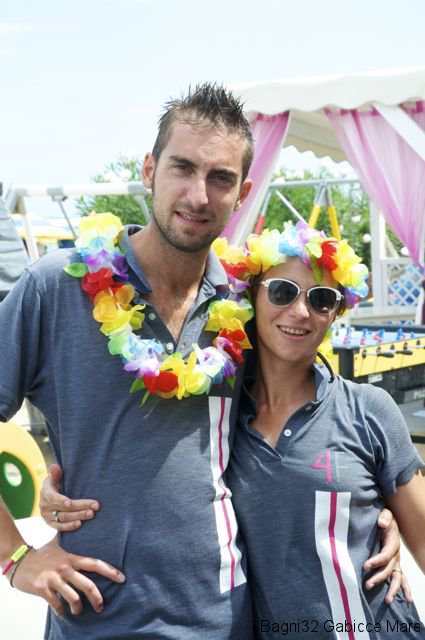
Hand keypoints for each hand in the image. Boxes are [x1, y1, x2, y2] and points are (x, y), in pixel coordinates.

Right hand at [11, 538, 125, 615]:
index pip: (95, 564)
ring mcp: (54, 579)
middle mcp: (65, 568)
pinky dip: (61, 610)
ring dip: (78, 608)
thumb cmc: (42, 554)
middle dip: (97, 598)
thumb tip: (84, 529)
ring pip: (73, 597)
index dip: (110, 571)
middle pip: (87, 585)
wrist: (20, 560)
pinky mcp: (43, 589)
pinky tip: (62, 611)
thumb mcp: (59, 546)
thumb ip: (73, 544)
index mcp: (72, 558)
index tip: (122, 578)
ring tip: (78, 611)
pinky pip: (56, 604)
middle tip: (101, 607)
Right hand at [39, 464, 100, 531]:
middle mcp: (45, 505)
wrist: (49, 495)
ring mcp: (48, 516)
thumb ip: (55, 473)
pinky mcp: (52, 524)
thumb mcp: (54, 476)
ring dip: (78, 516)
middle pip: (63, 508)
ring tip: (91, 514)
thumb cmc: (55, 483)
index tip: (70, 503)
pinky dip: (69, 526)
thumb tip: (54, 466)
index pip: (52, 497)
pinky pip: (60, 527)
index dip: (60, 500)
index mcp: (46, 492)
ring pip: (63, 518)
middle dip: (80, 507)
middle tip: (95, 506)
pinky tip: (80, 524)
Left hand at [363, 508, 411, 603]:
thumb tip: (382, 523)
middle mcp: (397, 555)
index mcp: (393, 543)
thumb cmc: (384, 517)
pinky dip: (405, 590)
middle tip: (368, 585)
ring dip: (392, 590)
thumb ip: (384, 517)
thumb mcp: (385, 513)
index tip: (365, 566)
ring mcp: (397, 562)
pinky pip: (402, 579)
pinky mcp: (395, 565)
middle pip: (389, 569)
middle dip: (379, 578)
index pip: (385, 555)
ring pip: (397, 578)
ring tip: (387, 602)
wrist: (389, 520)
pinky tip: (407, 601)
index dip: (376, 561)